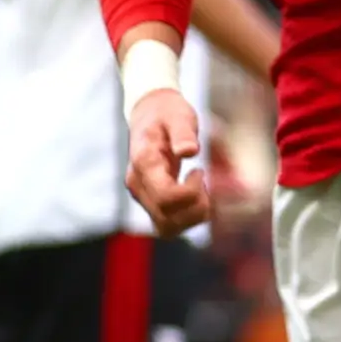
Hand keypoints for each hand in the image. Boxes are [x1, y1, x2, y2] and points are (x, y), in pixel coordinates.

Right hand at [126, 86, 211, 233]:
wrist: (149, 114)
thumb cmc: (167, 114)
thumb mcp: (179, 116)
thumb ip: (183, 133)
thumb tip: (189, 151)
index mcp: (143, 163)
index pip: (166, 197)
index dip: (191, 193)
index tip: (199, 171)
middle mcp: (137, 184)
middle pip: (167, 216)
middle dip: (195, 205)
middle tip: (203, 180)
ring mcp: (141, 195)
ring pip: (166, 227)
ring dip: (192, 217)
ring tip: (201, 191)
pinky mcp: (148, 202)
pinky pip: (166, 226)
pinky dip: (186, 220)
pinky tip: (195, 198)